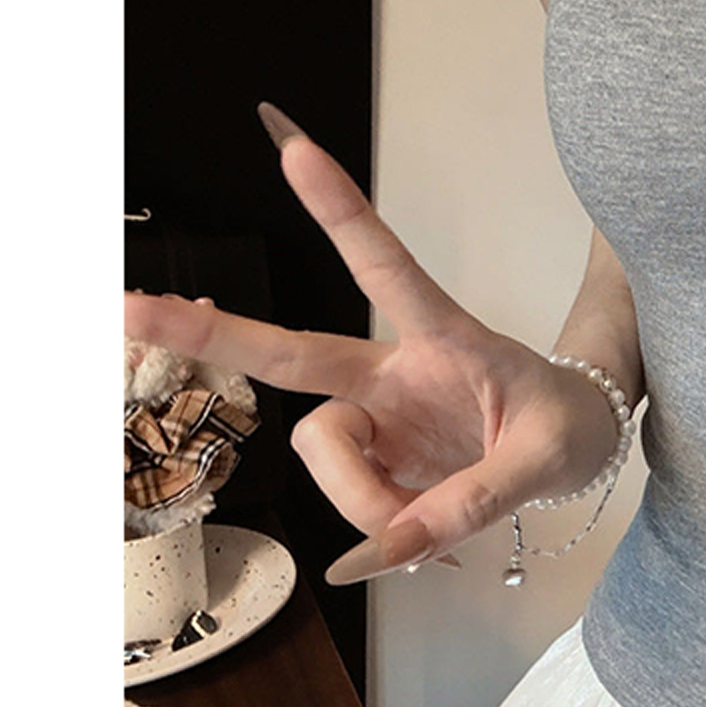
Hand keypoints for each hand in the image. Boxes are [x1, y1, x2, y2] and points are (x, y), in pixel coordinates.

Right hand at [122, 103, 629, 583]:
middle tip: (127, 306)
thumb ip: (470, 504)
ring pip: (319, 450)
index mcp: (447, 339)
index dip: (343, 215)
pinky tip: (417, 538)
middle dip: (212, 332)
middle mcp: (394, 371)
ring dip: (360, 498)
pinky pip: (347, 498)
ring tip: (426, 529)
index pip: (390, 270)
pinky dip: (375, 529)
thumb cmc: (566, 425)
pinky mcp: (373, 458)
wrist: (578, 443)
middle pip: (293, 352)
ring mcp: (376, 416)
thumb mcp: (546, 460)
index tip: (296, 151)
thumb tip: (375, 555)